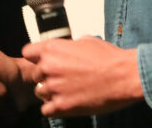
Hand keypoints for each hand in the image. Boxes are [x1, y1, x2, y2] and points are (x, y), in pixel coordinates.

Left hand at [22, 36, 142, 116]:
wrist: (124, 76)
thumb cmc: (109, 57)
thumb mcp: (85, 41)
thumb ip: (68, 46)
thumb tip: (65, 49)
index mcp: (53, 49)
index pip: (28, 52)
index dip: (36, 57)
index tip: (43, 61)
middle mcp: (49, 67)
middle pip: (34, 74)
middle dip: (46, 76)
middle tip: (62, 78)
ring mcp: (54, 88)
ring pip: (39, 92)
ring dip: (50, 92)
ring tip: (66, 91)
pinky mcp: (62, 107)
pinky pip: (46, 110)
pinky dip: (54, 108)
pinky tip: (67, 102)